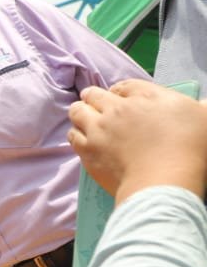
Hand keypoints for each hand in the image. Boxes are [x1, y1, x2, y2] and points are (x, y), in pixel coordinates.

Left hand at [69, 80, 206, 202]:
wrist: (163, 180)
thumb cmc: (190, 148)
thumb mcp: (204, 119)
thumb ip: (200, 107)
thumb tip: (204, 103)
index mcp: (146, 96)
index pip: (126, 85)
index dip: (121, 91)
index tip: (120, 97)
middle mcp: (117, 108)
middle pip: (94, 94)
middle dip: (94, 97)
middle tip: (94, 102)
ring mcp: (98, 129)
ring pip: (77, 111)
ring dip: (80, 112)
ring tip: (83, 116)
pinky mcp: (88, 150)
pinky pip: (73, 135)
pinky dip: (76, 133)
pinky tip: (82, 137)